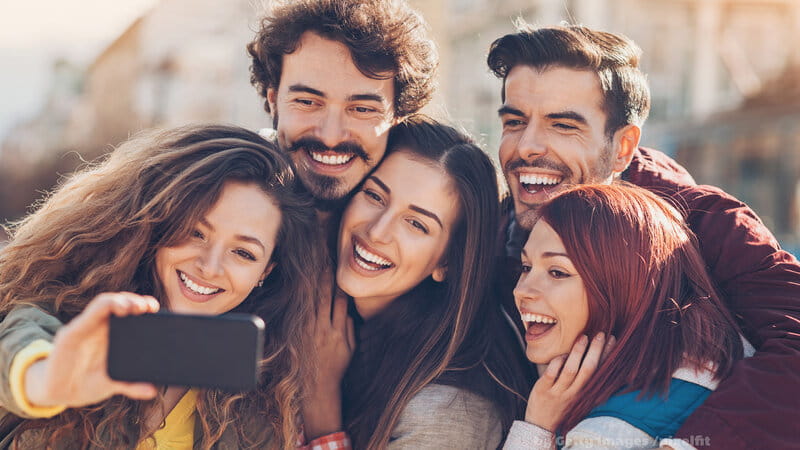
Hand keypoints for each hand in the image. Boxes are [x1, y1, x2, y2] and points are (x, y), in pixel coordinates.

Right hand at [25, 292, 159, 407]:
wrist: (58, 393)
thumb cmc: (87, 383)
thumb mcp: (112, 384)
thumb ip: (131, 386)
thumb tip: (153, 391)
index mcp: (112, 335)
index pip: (128, 312)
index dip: (142, 306)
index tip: (155, 308)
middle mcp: (99, 327)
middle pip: (118, 303)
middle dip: (134, 301)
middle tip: (149, 307)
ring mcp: (84, 328)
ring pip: (103, 304)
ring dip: (119, 301)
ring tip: (132, 307)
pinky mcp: (69, 335)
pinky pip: (85, 317)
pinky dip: (100, 309)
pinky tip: (112, 309)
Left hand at [301, 273, 354, 439]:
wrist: (318, 386)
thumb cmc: (337, 368)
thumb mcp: (351, 350)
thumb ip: (351, 330)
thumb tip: (349, 313)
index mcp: (340, 332)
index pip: (342, 303)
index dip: (341, 287)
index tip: (342, 274)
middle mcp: (325, 330)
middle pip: (326, 298)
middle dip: (327, 279)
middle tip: (327, 263)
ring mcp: (311, 332)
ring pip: (312, 303)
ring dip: (313, 284)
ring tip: (314, 269)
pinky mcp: (300, 335)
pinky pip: (301, 313)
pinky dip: (302, 299)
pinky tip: (301, 288)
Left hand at [524, 333, 615, 430]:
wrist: (540, 426)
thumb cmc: (560, 405)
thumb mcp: (576, 394)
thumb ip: (582, 379)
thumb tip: (591, 353)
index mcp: (584, 392)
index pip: (599, 372)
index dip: (606, 355)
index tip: (612, 339)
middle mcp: (574, 393)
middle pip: (588, 370)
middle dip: (596, 351)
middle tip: (601, 334)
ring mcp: (558, 392)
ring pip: (571, 371)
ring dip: (578, 353)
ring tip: (583, 337)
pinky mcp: (543, 390)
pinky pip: (552, 373)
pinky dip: (558, 362)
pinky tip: (562, 354)